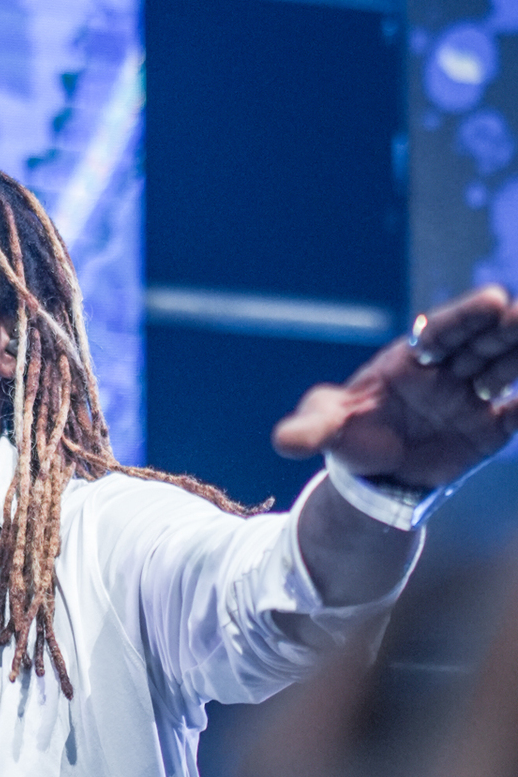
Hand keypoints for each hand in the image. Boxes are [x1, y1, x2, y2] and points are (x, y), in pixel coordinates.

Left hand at [272, 285, 517, 488]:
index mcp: (410, 359)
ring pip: (503, 370)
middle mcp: (445, 372)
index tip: (493, 299)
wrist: (374, 476)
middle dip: (505, 328)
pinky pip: (514, 415)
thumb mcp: (325, 429)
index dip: (467, 316)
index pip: (442, 332)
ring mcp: (469, 399)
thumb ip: (310, 429)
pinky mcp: (488, 430)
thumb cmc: (349, 436)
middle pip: (480, 343)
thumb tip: (282, 441)